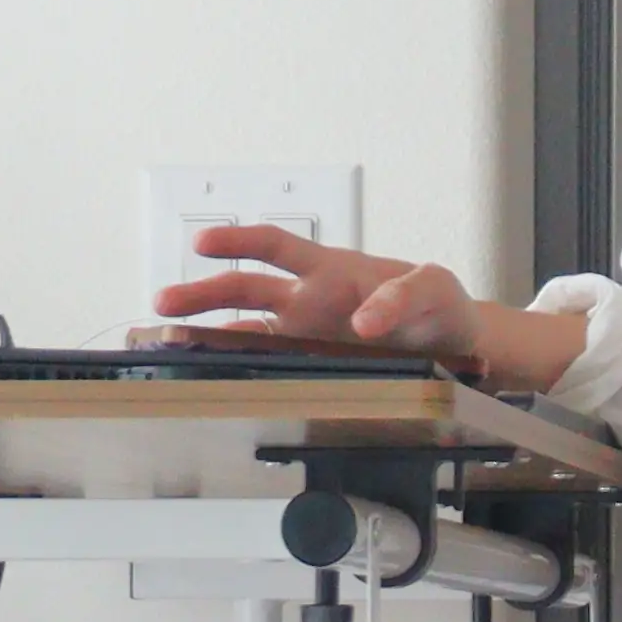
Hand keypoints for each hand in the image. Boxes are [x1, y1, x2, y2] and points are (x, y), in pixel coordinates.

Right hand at [147, 219, 486, 367]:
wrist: (456, 340)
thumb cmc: (437, 305)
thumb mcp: (433, 288)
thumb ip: (404, 295)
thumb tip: (365, 319)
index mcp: (331, 270)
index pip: (275, 246)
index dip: (238, 241)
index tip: (203, 243)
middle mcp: (309, 300)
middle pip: (245, 289)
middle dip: (202, 293)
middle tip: (164, 303)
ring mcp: (309, 334)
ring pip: (248, 330)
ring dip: (211, 336)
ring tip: (170, 345)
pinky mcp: (317, 364)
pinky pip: (272, 362)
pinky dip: (244, 369)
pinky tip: (217, 381)